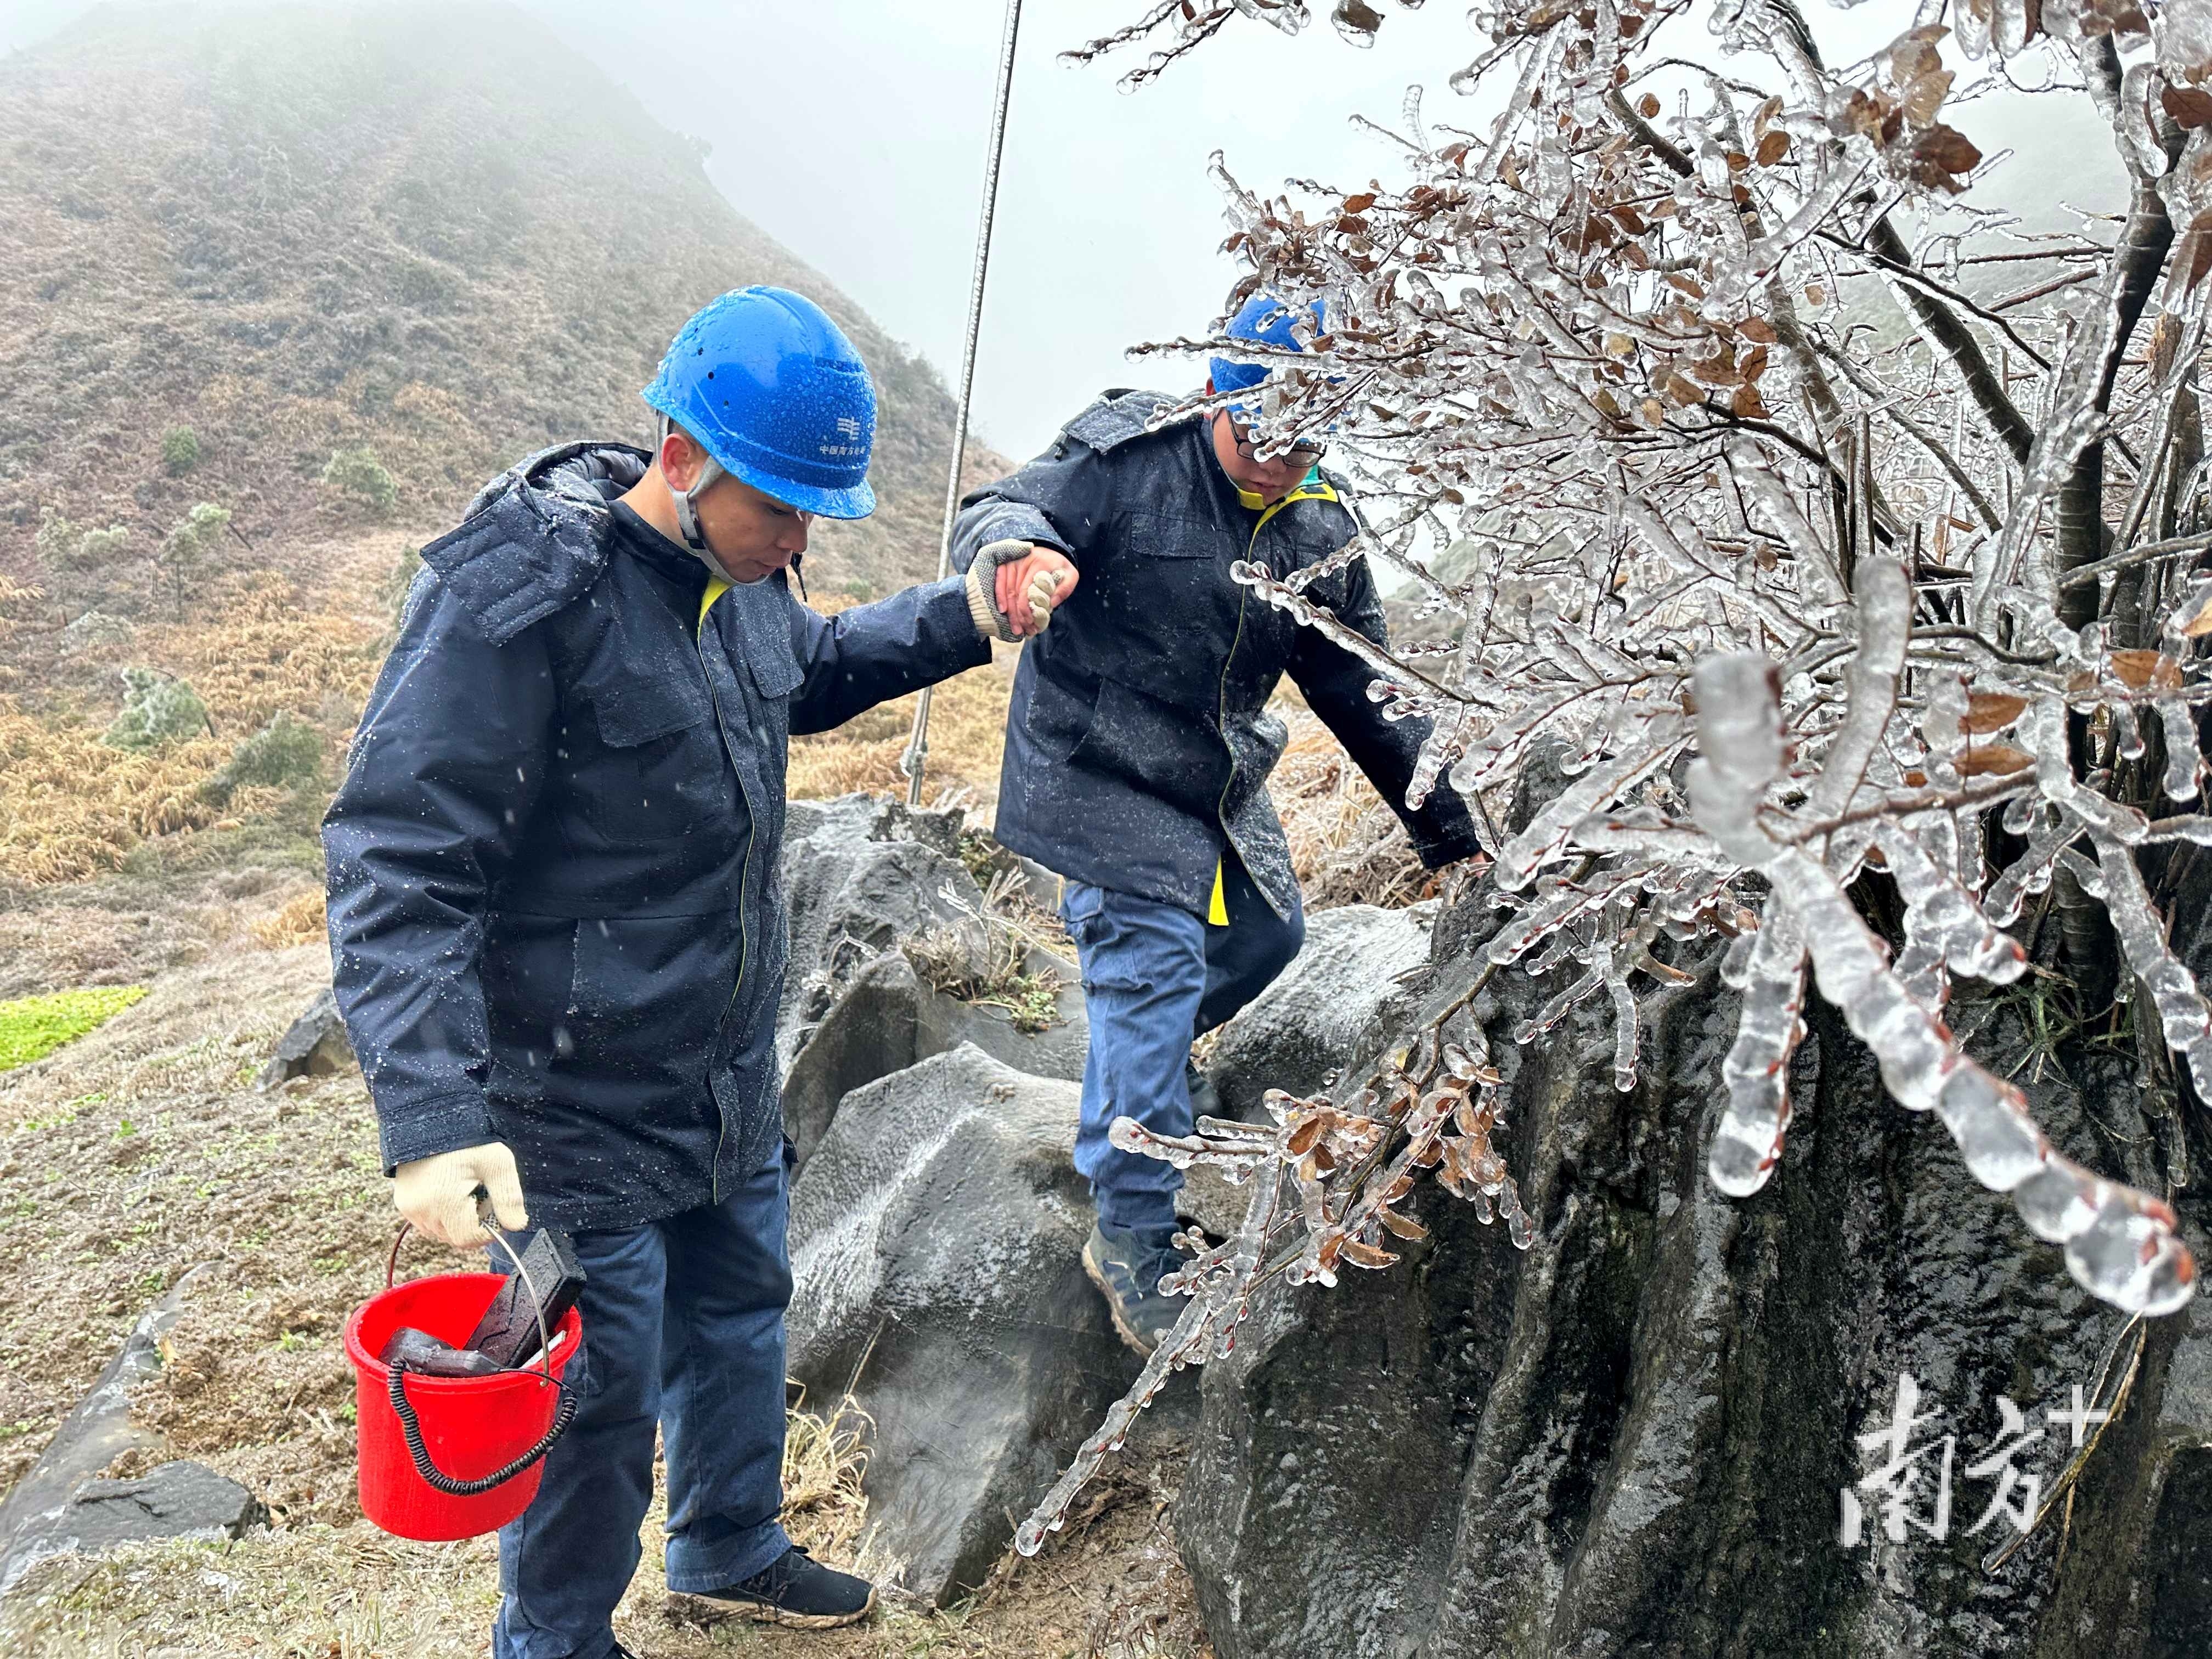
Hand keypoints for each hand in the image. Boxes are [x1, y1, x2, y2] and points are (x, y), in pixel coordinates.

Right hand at [393, 1141, 528, 1246]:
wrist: (431, 1117)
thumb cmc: (468, 1138)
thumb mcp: (497, 1163)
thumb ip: (509, 1197)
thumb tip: (517, 1226)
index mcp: (444, 1203)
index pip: (470, 1239)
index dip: (489, 1229)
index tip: (497, 1207)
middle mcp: (422, 1211)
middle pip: (456, 1237)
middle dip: (474, 1223)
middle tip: (482, 1193)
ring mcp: (409, 1209)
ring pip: (441, 1232)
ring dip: (458, 1220)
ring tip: (466, 1189)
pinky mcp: (403, 1203)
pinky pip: (427, 1222)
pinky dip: (443, 1214)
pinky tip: (451, 1190)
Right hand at [995, 547, 1078, 638]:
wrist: (1050, 550)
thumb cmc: (1060, 567)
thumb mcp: (1071, 575)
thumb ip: (1065, 589)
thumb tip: (1051, 604)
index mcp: (1040, 563)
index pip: (1028, 590)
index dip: (1026, 609)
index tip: (1030, 623)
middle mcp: (1024, 561)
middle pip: (1016, 593)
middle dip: (1017, 615)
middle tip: (1021, 631)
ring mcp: (1012, 562)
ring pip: (1007, 590)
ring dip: (1009, 611)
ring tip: (1015, 627)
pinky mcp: (1005, 564)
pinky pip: (999, 582)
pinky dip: (999, 597)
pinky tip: (1002, 610)